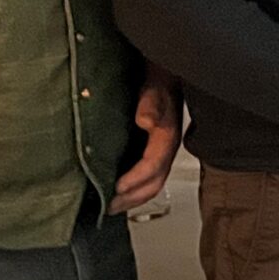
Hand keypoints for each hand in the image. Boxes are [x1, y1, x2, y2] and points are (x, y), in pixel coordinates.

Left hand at [110, 77, 182, 212]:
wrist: (168, 72)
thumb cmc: (160, 79)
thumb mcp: (156, 86)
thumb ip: (152, 103)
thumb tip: (145, 121)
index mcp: (167, 137)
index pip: (153, 165)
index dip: (135, 179)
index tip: (116, 188)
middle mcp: (167, 149)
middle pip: (155, 183)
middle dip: (133, 198)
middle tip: (110, 207)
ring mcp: (161, 151)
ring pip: (152, 182)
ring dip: (133, 197)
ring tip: (113, 205)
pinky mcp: (153, 149)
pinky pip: (147, 175)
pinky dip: (134, 188)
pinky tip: (119, 189)